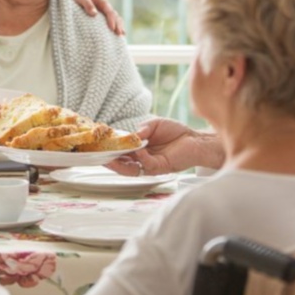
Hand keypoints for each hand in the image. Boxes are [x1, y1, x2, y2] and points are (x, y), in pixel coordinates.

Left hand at [70, 0, 124, 35]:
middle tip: (119, 34)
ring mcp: (105, 12)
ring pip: (115, 19)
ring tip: (121, 36)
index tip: (112, 29)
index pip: (110, 12)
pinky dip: (115, 27)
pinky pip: (111, 21)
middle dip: (118, 25)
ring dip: (119, 26)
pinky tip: (117, 34)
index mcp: (103, 2)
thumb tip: (94, 14)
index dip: (111, 20)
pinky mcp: (102, 16)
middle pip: (115, 16)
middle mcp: (106, 7)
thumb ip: (88, 5)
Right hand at [105, 118, 222, 175]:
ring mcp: (149, 164)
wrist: (194, 139)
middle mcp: (141, 158)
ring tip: (111, 158)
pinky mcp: (159, 168)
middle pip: (121, 163)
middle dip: (110, 160)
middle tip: (101, 156)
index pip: (120, 151)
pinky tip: (140, 150)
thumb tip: (131, 135)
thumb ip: (142, 129)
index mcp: (138, 148)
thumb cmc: (175, 131)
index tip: (99, 145)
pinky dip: (141, 157)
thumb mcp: (154, 124)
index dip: (110, 149)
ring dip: (120, 164)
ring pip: (130, 170)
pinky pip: (146, 165)